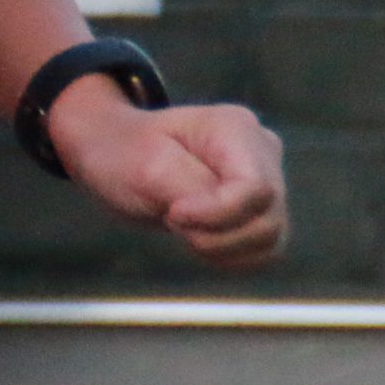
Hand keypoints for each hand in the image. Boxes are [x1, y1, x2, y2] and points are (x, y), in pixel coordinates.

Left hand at [47, 85, 287, 270]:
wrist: (113, 151)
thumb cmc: (125, 152)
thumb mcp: (146, 166)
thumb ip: (191, 189)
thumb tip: (228, 213)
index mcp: (235, 128)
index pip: (256, 189)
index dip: (218, 214)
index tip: (173, 214)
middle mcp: (262, 151)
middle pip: (267, 217)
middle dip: (215, 234)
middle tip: (170, 217)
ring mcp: (268, 180)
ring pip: (271, 238)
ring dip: (220, 248)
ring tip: (180, 225)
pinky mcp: (260, 210)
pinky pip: (263, 251)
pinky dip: (230, 256)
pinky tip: (197, 239)